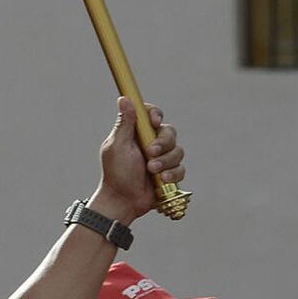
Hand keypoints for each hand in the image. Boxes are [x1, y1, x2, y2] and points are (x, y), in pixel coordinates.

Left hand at [92, 96, 184, 224]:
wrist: (124, 200)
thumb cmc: (116, 172)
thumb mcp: (118, 146)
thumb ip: (124, 124)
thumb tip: (124, 98)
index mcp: (136, 132)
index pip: (150, 114)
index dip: (155, 114)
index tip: (154, 122)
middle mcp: (150, 142)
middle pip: (169, 131)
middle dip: (163, 143)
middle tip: (150, 153)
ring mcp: (161, 158)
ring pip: (178, 150)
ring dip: (166, 161)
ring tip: (152, 170)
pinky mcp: (169, 173)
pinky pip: (181, 168)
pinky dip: (173, 173)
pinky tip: (162, 180)